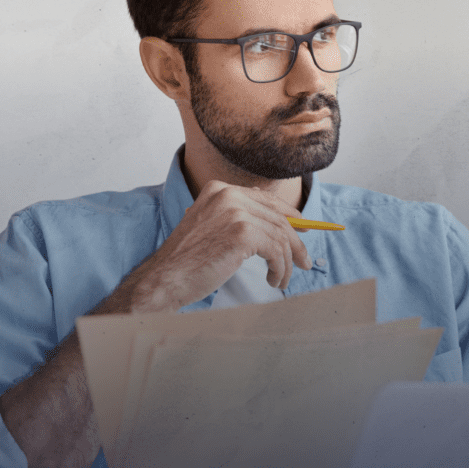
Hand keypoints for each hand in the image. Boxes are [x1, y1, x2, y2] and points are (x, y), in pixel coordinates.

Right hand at [123, 180, 311, 312]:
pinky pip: (276, 251)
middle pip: (278, 217)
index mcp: (220, 189)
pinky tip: (274, 280)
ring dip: (287, 262)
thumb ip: (239, 219)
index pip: (266, 199)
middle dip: (295, 243)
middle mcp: (228, 195)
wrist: (165, 279)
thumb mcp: (213, 228)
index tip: (304, 230)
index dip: (290, 215)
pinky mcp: (242, 234)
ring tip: (282, 280)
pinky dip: (280, 269)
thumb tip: (280, 224)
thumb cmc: (188, 261)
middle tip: (304, 262)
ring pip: (281, 236)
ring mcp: (235, 212)